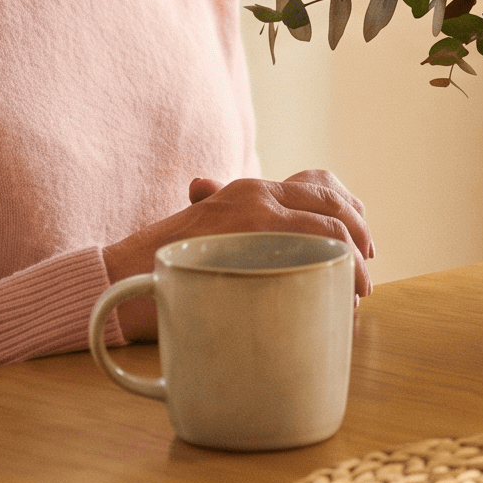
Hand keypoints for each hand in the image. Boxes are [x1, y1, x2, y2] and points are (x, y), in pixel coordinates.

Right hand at [102, 168, 376, 321]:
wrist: (116, 277)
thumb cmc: (159, 268)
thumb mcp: (206, 239)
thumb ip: (241, 237)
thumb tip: (285, 261)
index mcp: (249, 190)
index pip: (319, 186)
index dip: (348, 213)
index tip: (361, 242)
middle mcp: (258, 194)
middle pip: (333, 205)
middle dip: (359, 237)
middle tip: (366, 268)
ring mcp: (256, 215)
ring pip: (331, 228)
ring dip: (352, 259)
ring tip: (358, 289)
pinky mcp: (252, 241)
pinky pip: (316, 249)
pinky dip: (337, 272)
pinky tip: (339, 296)